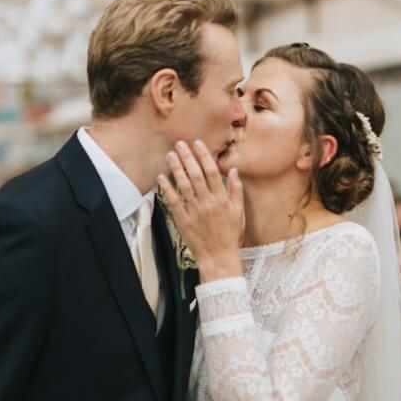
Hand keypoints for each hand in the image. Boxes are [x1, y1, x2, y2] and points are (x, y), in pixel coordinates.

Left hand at [158, 140, 243, 281]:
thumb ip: (236, 190)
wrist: (219, 257)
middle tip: (180, 144)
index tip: (198, 144)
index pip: (212, 172)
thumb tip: (233, 171)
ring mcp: (194, 211)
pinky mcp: (183, 220)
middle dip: (187, 157)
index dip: (204, 156)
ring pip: (184, 185)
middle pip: (196, 175)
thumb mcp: (239, 212)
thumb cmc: (230, 236)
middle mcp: (207, 203)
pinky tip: (162, 177)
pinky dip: (167, 189)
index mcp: (221, 199)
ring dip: (176, 168)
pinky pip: (173, 202)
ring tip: (170, 155)